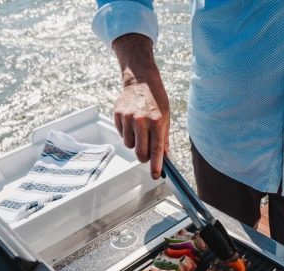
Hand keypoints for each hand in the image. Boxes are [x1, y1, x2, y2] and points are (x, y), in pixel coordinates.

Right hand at [112, 34, 169, 179]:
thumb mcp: (166, 117)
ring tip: (140, 131)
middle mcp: (141, 121)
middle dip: (144, 157)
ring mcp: (128, 118)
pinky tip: (132, 124)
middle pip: (140, 153)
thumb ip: (164, 138)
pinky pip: (122, 135)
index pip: (157, 150)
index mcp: (157, 122)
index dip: (156, 166)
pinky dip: (127, 134)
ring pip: (129, 145)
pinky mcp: (118, 116)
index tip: (156, 176)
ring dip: (135, 144)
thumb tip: (164, 158)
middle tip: (146, 154)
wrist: (140, 80)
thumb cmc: (156, 99)